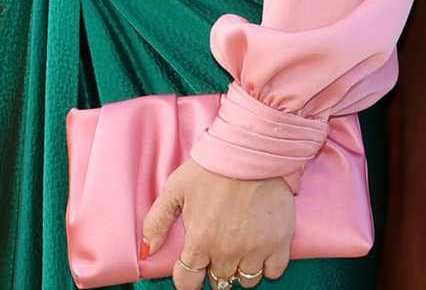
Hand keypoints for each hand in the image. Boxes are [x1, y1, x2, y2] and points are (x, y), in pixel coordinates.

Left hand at [142, 157, 293, 287]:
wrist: (252, 150)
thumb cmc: (211, 167)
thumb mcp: (175, 188)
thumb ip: (156, 221)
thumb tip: (146, 251)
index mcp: (200, 241)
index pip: (188, 282)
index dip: (188, 279)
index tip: (192, 270)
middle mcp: (226, 251)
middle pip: (219, 281)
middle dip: (215, 269)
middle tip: (218, 248)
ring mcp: (255, 249)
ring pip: (245, 281)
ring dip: (240, 269)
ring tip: (240, 248)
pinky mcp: (279, 242)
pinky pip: (274, 273)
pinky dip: (267, 265)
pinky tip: (260, 247)